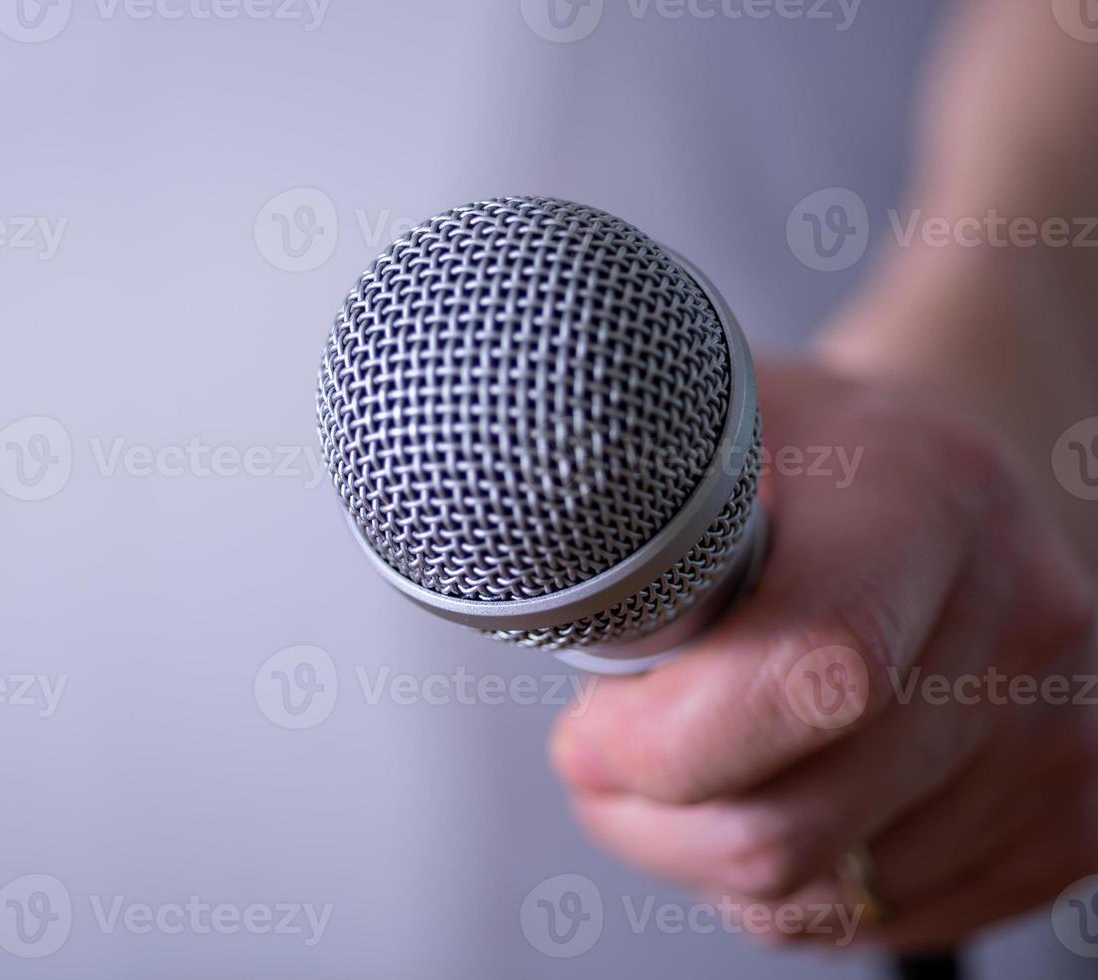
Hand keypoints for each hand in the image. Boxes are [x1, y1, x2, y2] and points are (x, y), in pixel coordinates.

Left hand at [549, 360, 1097, 950]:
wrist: (926, 476)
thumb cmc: (793, 457)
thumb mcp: (696, 424)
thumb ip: (615, 497)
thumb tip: (515, 574)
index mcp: (924, 494)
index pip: (811, 674)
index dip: (664, 742)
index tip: (587, 731)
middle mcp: (1022, 618)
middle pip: (800, 826)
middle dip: (648, 819)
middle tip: (601, 759)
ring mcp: (1060, 730)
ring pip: (823, 899)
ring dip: (706, 854)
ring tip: (683, 762)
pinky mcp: (1068, 818)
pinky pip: (878, 923)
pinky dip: (789, 884)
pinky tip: (769, 789)